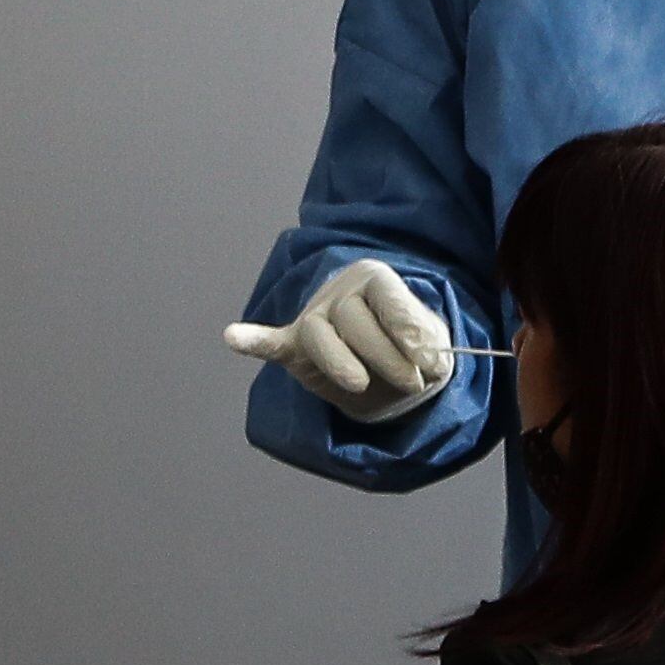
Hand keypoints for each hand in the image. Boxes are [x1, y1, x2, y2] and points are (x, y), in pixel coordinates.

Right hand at [226, 259, 453, 423]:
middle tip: (412, 384)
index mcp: (375, 279)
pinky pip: (271, 342)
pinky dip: (253, 341)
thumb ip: (425, 342)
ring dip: (340, 363)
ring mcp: (314, 317)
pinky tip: (234, 337)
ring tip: (360, 385)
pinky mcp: (294, 345)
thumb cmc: (409, 347)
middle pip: (352, 318)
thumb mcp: (430, 340)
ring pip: (318, 335)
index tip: (428, 361)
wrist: (387, 364)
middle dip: (385, 357)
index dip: (408, 331)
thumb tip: (426, 355)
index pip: (386, 297)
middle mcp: (342, 291)